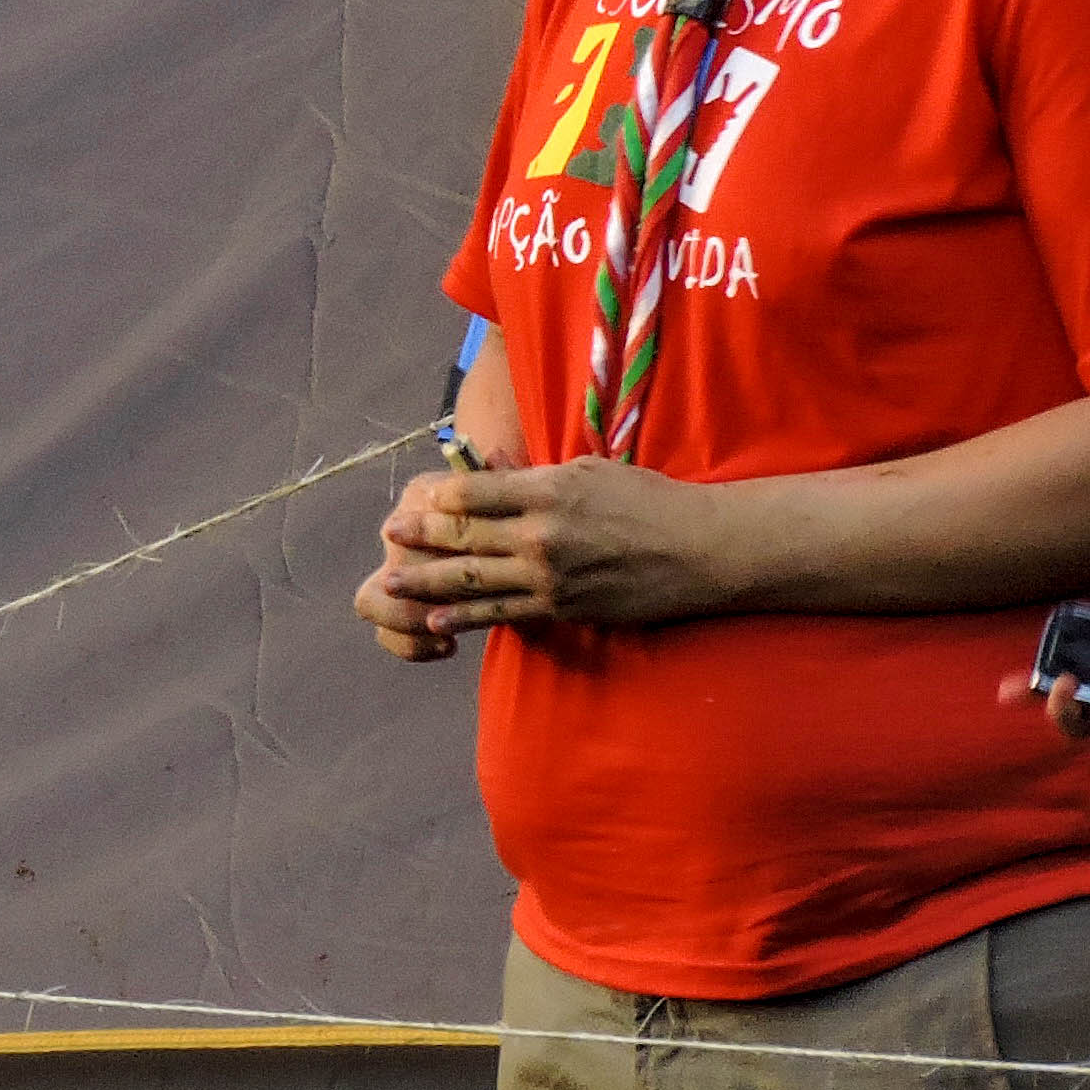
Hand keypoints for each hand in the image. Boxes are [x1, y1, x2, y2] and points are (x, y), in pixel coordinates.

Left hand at [364, 457, 735, 638]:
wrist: (700, 549)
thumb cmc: (650, 500)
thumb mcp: (593, 469)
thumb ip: (538, 474)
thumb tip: (493, 468)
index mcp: (547, 489)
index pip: (475, 491)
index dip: (440, 496)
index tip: (417, 497)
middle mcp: (540, 532)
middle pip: (465, 534)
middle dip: (422, 535)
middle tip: (389, 534)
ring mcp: (548, 574)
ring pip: (473, 578)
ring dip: (427, 580)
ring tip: (392, 581)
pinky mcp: (561, 607)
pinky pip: (502, 613)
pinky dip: (465, 618)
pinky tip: (436, 621)